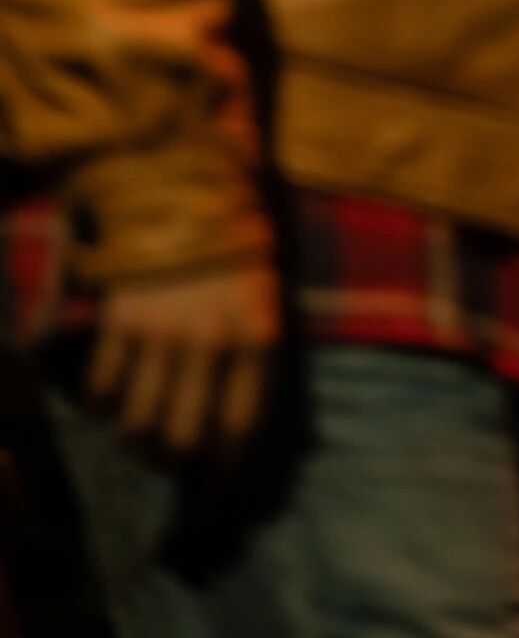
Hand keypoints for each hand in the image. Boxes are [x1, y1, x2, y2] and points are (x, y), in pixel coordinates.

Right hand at [86, 260, 280, 459]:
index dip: (225, 462)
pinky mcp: (121, 316)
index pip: (240, 425)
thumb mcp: (266, 300)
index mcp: (256, 335)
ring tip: (140, 439)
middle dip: (176, 461)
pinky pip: (102, 387)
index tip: (214, 478)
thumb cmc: (238, 252)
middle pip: (184, 437)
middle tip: (172, 460)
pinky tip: (113, 398)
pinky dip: (103, 403)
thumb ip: (253, 361)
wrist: (191, 190)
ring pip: (138, 423)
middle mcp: (209, 340)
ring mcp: (162, 329)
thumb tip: (232, 435)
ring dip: (136, 443)